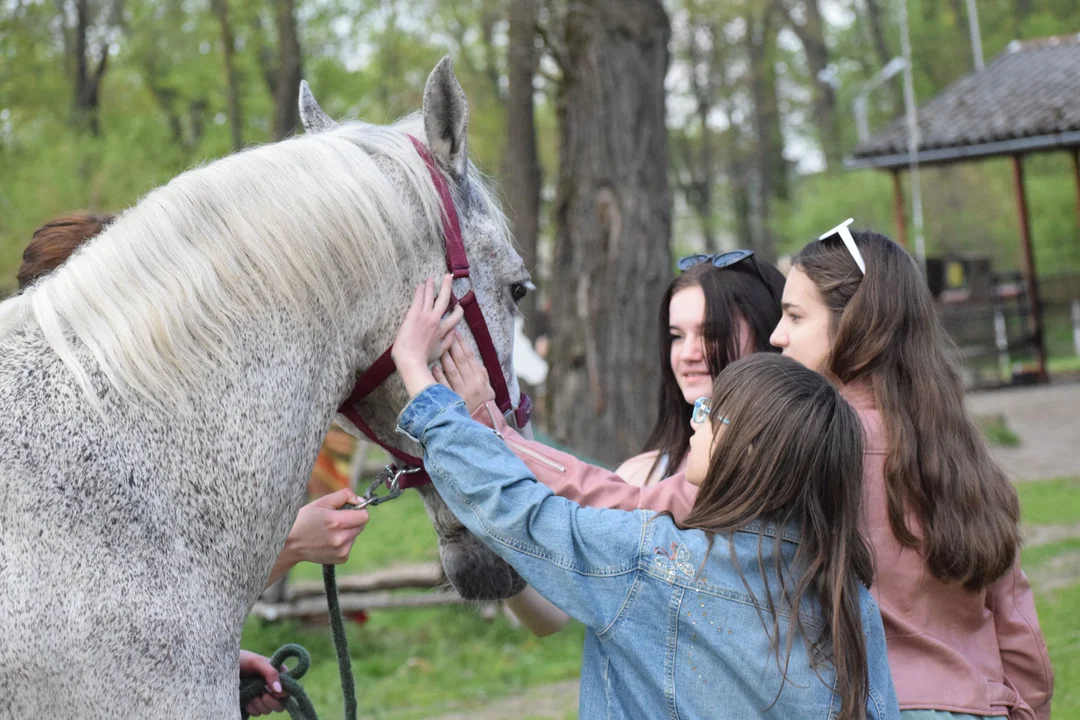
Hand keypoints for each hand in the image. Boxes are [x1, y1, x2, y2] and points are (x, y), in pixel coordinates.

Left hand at [240, 650, 286, 715]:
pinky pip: (257, 713)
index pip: (288, 690)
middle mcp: (272, 686)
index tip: (270, 690)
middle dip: (269, 701)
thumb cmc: (241, 660)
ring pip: (268, 710)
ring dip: (258, 704)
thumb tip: (279, 690)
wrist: (222, 668)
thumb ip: (270, 673)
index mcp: (278, 674)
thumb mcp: (257, 662)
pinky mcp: (253, 704)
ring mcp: (262, 696)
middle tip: (262, 694)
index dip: (282, 694)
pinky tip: (246, 699)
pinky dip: (251, 708)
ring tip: (250, 694)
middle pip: (280, 704)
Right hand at [283, 489, 369, 565]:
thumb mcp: (322, 502)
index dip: (359, 510)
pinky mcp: (341, 558)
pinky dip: (343, 542)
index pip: (365, 516)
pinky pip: (350, 545)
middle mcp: (341, 538)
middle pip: (361, 525)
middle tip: (337, 519)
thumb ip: (344, 496)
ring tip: (329, 531)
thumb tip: (360, 500)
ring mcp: (341, 550)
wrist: (289, 544)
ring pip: (355, 535)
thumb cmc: (304, 520)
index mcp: (337, 522)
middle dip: (353, 520)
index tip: (351, 509)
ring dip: (348, 531)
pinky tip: (329, 540)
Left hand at [392, 274, 463, 396]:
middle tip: (449, 277)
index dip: (458, 311)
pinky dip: (420, 290)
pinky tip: (421, 284)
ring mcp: (425, 315)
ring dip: (432, 285)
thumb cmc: (423, 358)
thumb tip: (455, 332)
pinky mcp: (414, 313)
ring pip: (431, 296)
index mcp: (443, 330)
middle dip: (447, 287)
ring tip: (432, 277)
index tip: (458, 306)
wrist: (411, 359)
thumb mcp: (440, 351)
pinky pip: (418, 298)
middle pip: (445, 300)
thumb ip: (448, 340)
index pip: (455, 317)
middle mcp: (436, 320)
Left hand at [434, 334, 494, 414]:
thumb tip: (475, 361)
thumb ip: (482, 374)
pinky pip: (445, 387)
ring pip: (452, 372)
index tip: (456, 333)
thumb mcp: (488, 389)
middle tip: (445, 333)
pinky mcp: (453, 401)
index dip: (463, 344)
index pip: (470, 358)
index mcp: (480, 379)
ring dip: (445, 358)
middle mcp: (472, 384)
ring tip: (438, 347)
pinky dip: (439, 377)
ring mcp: (462, 393)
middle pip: (461, 361)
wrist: (483, 424)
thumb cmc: (484, 405)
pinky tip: (434, 367)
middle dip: (453, 346)